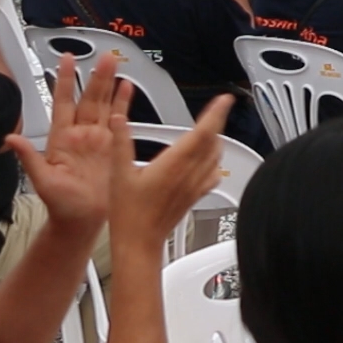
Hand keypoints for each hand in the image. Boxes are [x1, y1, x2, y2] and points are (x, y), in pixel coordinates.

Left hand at [6, 54, 119, 231]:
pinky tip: (127, 88)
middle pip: (88, 98)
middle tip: (103, 57)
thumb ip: (29, 157)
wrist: (83, 220)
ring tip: (115, 64)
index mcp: (62, 139)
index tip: (65, 61)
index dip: (64, 81)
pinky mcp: (114, 145)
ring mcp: (98, 139)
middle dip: (95, 76)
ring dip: (110, 84)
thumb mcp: (43, 181)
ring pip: (104, 104)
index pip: (63, 102)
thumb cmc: (62, 205)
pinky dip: (124, 103)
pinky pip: (120, 119)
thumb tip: (10, 139)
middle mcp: (81, 135)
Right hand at [108, 91, 231, 252]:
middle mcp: (189, 173)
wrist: (139, 242)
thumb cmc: (129, 214)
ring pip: (216, 156)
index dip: (216, 114)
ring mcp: (195, 185)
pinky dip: (215, 161)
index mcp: (174, 164)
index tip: (224, 100)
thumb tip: (119, 120)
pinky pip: (213, 174)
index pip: (203, 132)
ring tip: (212, 127)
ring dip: (217, 139)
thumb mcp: (118, 174)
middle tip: (218, 108)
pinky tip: (210, 159)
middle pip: (213, 141)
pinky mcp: (195, 196)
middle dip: (217, 121)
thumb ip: (120, 143)